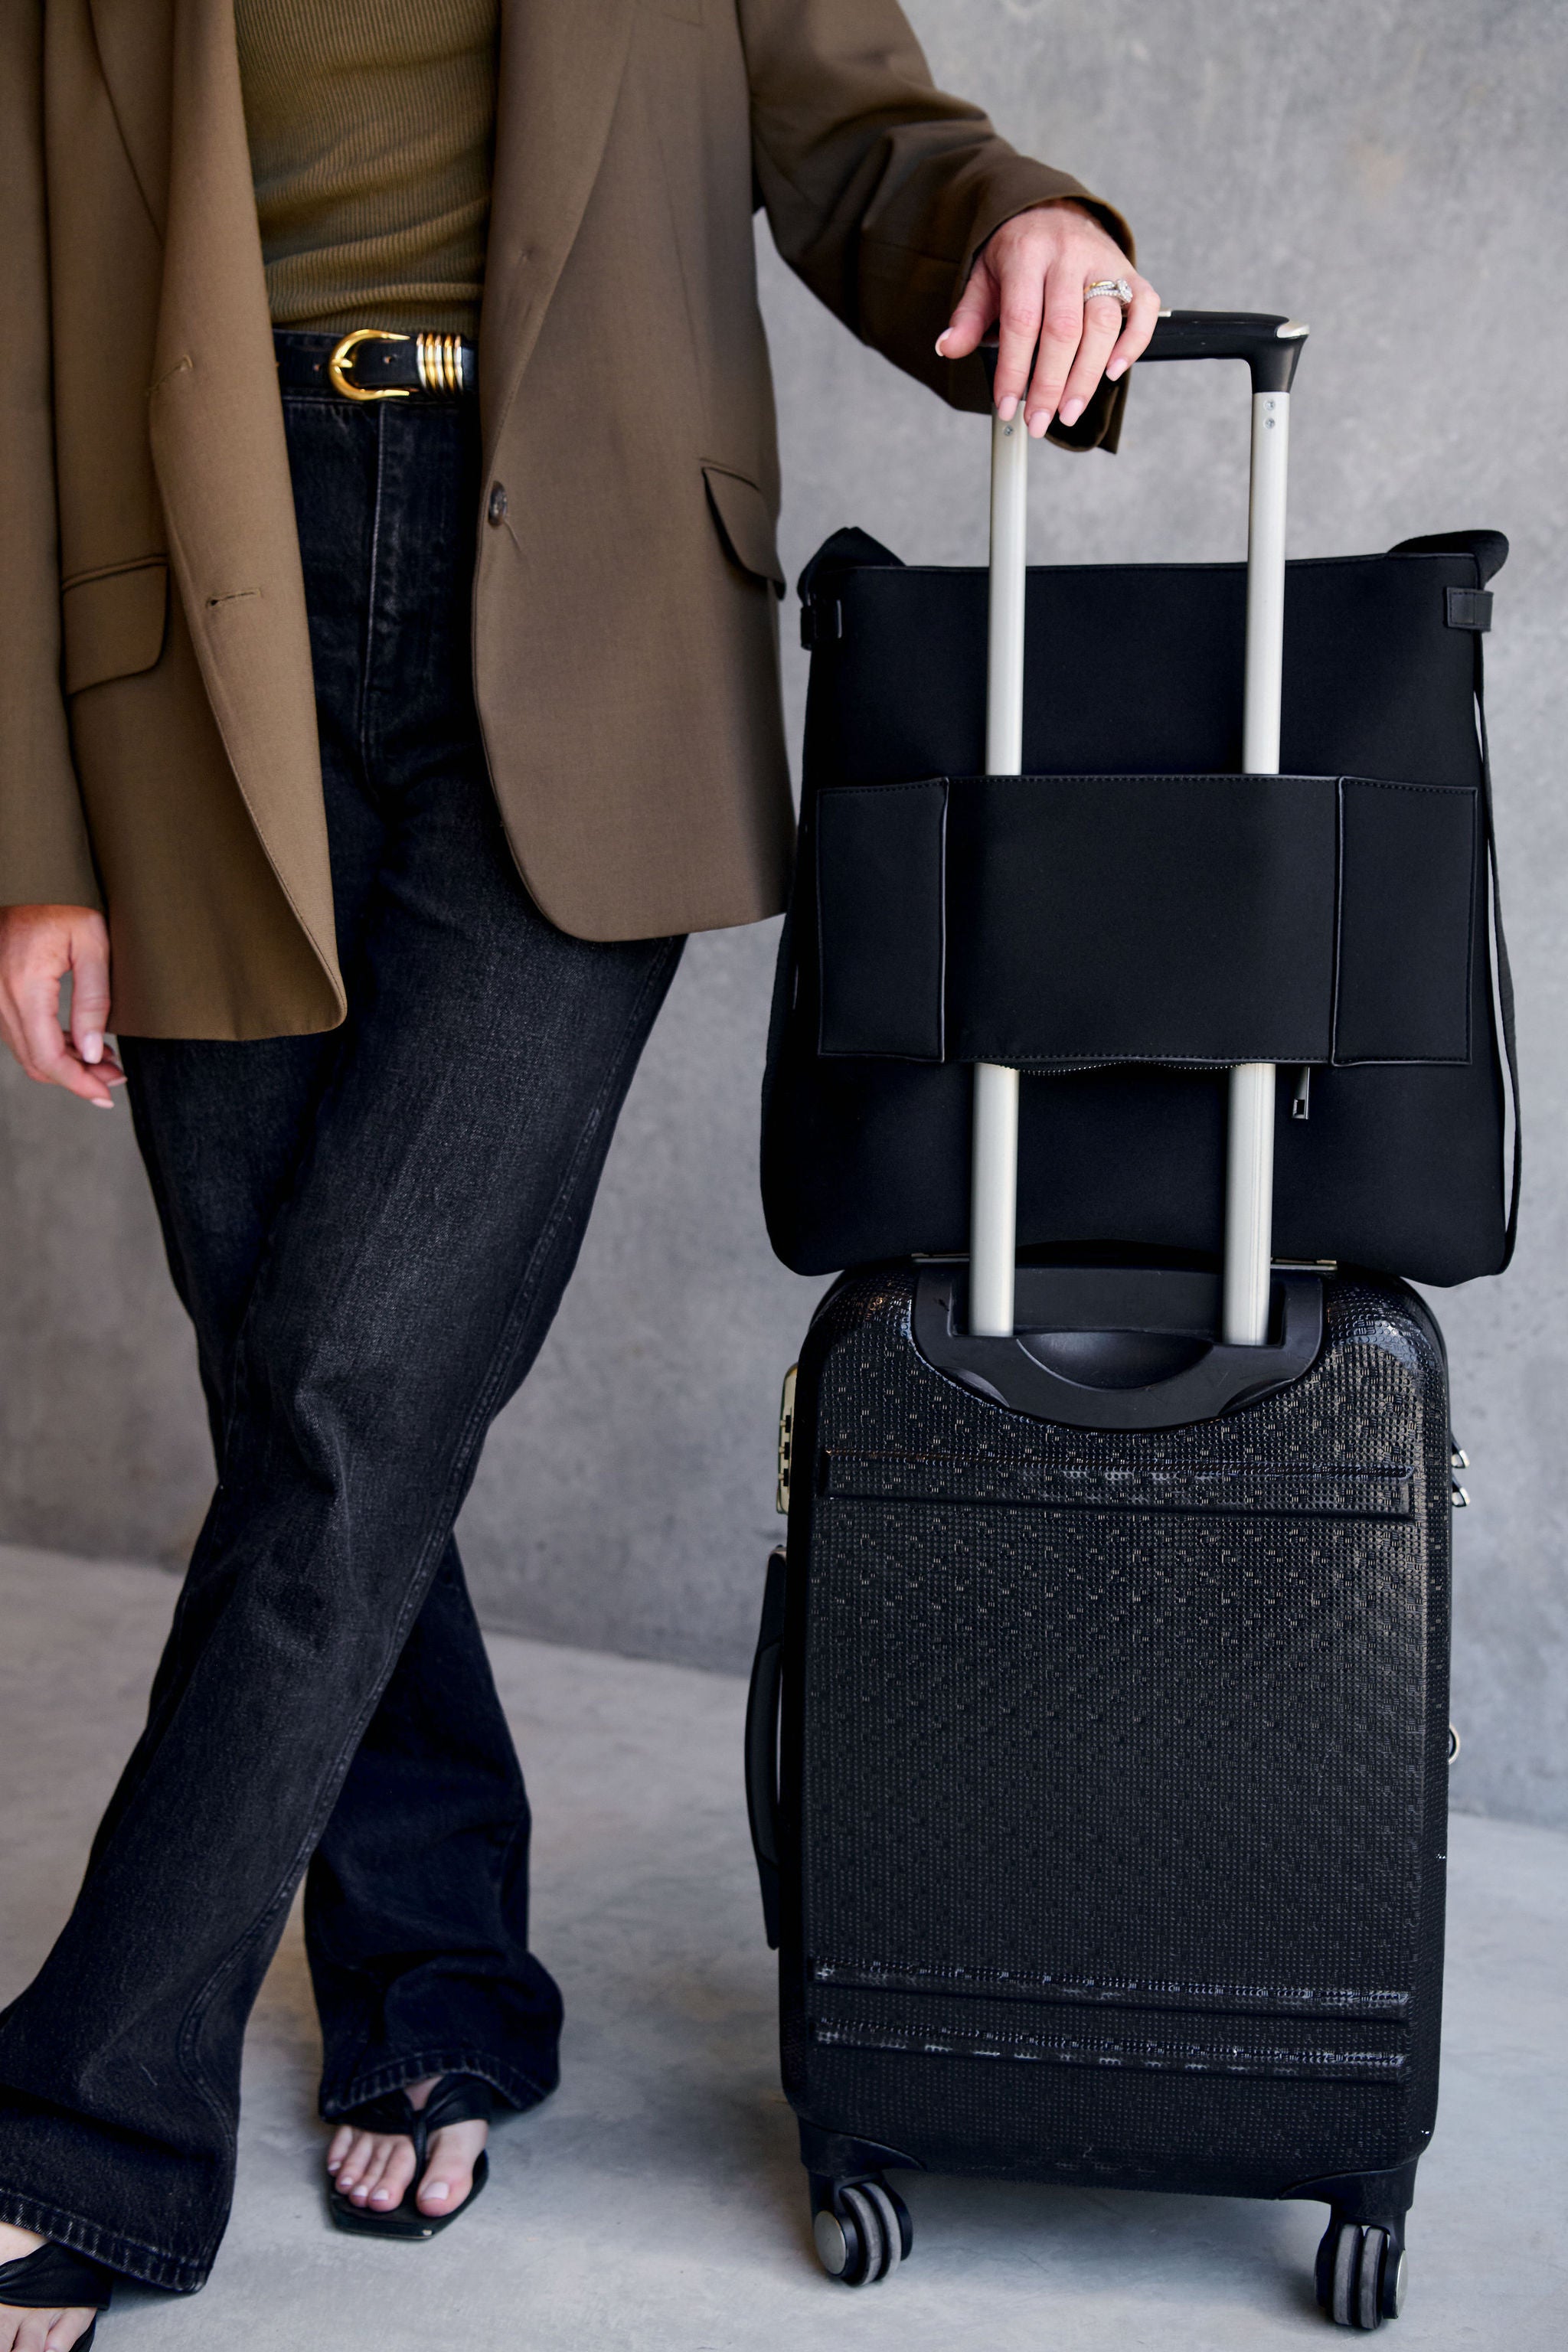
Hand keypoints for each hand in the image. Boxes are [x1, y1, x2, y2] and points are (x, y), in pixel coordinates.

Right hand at [0, 904, 124, 1107]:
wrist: (28, 878)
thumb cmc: (62, 902)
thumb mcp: (91, 944)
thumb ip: (93, 1000)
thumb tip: (93, 1054)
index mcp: (24, 986)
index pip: (48, 1056)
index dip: (79, 1083)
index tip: (107, 1095)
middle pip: (36, 1061)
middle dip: (77, 1078)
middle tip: (115, 1078)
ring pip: (27, 1051)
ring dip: (66, 1063)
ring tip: (106, 1062)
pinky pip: (20, 1033)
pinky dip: (49, 1045)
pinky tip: (82, 1043)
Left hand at [937, 200, 1160, 437]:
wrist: (1052, 209)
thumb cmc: (1017, 252)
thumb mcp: (983, 277)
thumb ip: (968, 315)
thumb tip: (947, 348)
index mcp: (1027, 254)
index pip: (1022, 321)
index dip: (1015, 370)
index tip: (1007, 406)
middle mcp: (1068, 255)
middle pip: (1064, 329)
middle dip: (1051, 384)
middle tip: (1040, 421)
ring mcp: (1103, 262)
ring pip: (1103, 324)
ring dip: (1088, 376)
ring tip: (1069, 411)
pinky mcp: (1130, 271)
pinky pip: (1143, 307)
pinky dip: (1134, 342)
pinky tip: (1114, 372)